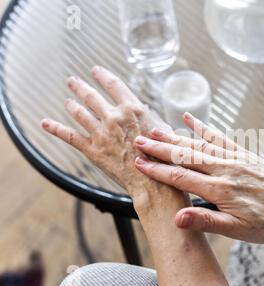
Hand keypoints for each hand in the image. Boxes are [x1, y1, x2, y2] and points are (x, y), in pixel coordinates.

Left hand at [41, 66, 171, 198]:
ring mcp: (101, 134)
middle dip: (80, 86)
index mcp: (132, 110)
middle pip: (91, 96)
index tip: (96, 70)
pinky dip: (55, 128)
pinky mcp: (92, 150)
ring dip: (71, 104)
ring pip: (79, 113)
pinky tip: (45, 123)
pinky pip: (69, 136)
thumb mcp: (161, 130)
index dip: (102, 75)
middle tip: (73, 81)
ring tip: (67, 101)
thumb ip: (150, 116)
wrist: (151, 181)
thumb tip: (143, 108)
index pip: (113, 85)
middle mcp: (114, 118)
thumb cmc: (161, 157)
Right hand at [132, 113, 263, 242]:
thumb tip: (178, 218)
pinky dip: (203, 128)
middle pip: (186, 156)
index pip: (182, 178)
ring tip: (154, 130)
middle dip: (160, 148)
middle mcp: (225, 169)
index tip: (139, 163)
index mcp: (220, 190)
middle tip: (138, 140)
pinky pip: (220, 137)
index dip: (158, 171)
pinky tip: (190, 119)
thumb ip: (207, 222)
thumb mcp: (239, 229)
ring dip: (175, 137)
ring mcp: (235, 158)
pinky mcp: (244, 153)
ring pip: (199, 145)